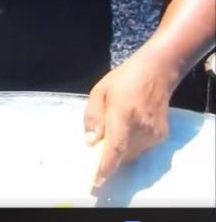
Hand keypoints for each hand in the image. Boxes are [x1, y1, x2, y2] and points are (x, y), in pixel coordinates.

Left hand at [83, 53, 177, 189]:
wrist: (157, 72)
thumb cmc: (123, 79)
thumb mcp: (99, 92)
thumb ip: (93, 117)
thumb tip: (91, 141)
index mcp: (123, 115)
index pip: (114, 148)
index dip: (105, 167)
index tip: (96, 181)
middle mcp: (141, 128)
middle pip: (122, 155)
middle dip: (109, 157)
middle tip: (99, 147)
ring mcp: (154, 133)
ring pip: (132, 154)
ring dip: (120, 150)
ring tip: (115, 130)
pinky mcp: (161, 135)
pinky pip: (142, 148)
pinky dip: (131, 145)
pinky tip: (128, 128)